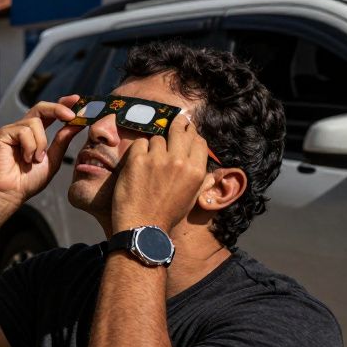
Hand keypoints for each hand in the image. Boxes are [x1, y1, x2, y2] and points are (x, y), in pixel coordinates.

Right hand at [0, 97, 83, 207]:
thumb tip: (77, 125)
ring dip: (41, 143)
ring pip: (35, 123)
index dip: (63, 105)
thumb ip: (62, 141)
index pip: (50, 113)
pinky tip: (25, 159)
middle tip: (72, 116)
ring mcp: (12, 131)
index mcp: (35, 134)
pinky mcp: (2, 134)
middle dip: (58, 109)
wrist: (10, 193)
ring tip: (35, 159)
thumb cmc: (27, 181)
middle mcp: (23, 129)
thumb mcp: (53, 159)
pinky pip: (24, 132)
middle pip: (41, 107)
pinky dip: (30, 147)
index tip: (77, 101)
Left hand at [112, 114, 209, 232]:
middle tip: (177, 120)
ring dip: (154, 146)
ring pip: (158, 138)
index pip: (199, 141)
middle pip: (181, 131)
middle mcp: (179, 162)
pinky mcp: (137, 160)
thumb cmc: (167, 214)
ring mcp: (158, 159)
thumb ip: (200, 178)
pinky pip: (140, 143)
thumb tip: (209, 169)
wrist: (142, 226)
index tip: (188, 131)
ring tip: (150, 160)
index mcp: (196, 171)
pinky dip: (139, 150)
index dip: (193, 135)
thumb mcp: (192, 196)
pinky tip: (137, 162)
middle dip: (179, 124)